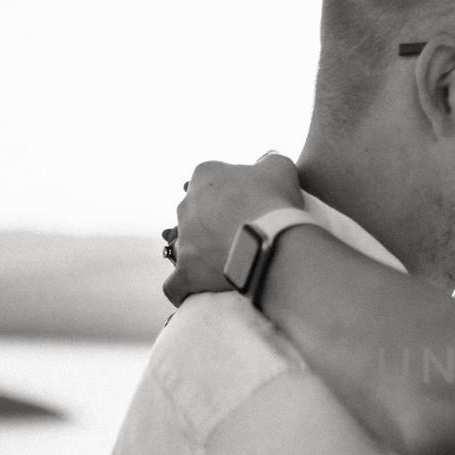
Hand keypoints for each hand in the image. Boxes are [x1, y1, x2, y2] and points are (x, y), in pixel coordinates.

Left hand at [162, 153, 302, 306]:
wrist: (271, 239)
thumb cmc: (275, 200)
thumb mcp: (279, 167)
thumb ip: (268, 162)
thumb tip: (266, 163)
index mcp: (205, 176)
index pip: (210, 182)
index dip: (230, 195)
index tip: (248, 207)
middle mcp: (187, 205)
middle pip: (196, 214)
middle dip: (214, 225)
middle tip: (242, 236)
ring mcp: (184, 239)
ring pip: (185, 247)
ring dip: (201, 255)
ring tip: (228, 265)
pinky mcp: (186, 271)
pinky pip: (176, 284)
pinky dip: (185, 288)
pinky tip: (198, 291)